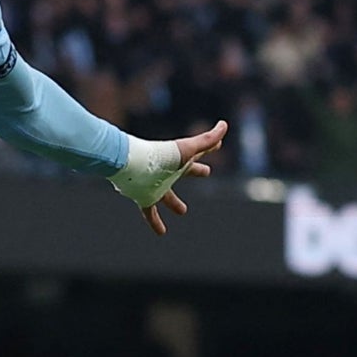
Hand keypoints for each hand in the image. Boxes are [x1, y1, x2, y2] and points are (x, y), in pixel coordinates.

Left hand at [141, 120, 227, 235]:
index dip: (209, 147)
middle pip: (184, 171)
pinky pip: (149, 212)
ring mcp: (155, 185)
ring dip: (174, 203)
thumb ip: (207, 139)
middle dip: (196, 170)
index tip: (218, 144)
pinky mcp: (144, 197)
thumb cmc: (160, 156)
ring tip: (182, 211)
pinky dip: (155, 222)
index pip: (198, 152)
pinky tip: (161, 232)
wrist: (132, 164)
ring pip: (166, 195)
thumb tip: (224, 124)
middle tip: (207, 172)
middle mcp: (167, 172)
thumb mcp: (188, 149)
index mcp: (179, 160)